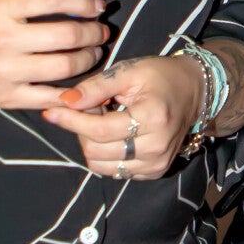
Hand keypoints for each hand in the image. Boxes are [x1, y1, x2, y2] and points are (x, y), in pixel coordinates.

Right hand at [0, 0, 106, 112]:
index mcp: (0, 10)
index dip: (82, 0)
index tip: (97, 3)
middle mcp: (6, 40)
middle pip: (67, 34)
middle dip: (93, 31)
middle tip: (101, 29)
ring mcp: (9, 72)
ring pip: (66, 66)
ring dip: (89, 58)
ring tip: (94, 51)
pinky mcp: (9, 98)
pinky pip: (51, 97)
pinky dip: (73, 92)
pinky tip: (83, 84)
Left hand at [41, 55, 203, 181]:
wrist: (193, 92)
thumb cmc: (160, 76)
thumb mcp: (128, 71)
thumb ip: (96, 87)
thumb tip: (64, 100)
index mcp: (153, 118)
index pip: (100, 130)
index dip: (71, 121)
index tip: (51, 110)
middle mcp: (156, 147)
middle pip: (97, 151)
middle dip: (82, 130)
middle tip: (88, 108)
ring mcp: (156, 164)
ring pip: (101, 166)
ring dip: (91, 143)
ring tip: (100, 120)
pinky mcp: (154, 173)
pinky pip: (114, 171)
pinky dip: (105, 154)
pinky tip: (112, 133)